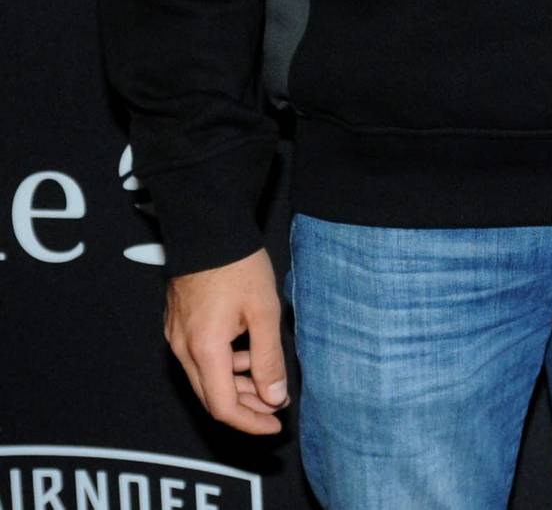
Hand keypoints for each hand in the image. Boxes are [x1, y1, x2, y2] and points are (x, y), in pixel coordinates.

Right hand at [164, 247, 289, 433]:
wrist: (206, 226)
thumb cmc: (237, 264)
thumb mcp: (263, 311)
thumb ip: (268, 358)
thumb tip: (274, 397)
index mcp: (204, 349)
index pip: (223, 407)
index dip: (251, 423)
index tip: (276, 424)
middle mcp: (183, 348)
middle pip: (211, 397)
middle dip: (245, 407)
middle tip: (275, 406)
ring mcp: (176, 335)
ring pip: (204, 378)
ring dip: (235, 385)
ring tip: (265, 376)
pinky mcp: (176, 323)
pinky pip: (197, 358)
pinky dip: (222, 365)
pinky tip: (244, 352)